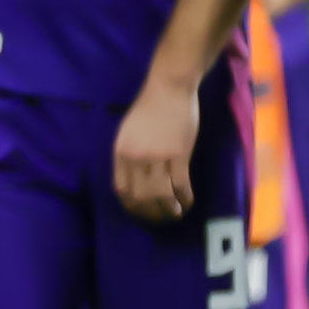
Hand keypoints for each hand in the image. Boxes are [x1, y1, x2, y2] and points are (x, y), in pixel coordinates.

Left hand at [113, 75, 199, 221]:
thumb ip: (129, 155)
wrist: (167, 89)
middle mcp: (136, 158)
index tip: (141, 212)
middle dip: (151, 213)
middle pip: (141, 196)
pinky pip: (181, 184)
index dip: (131, 206)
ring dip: (169, 209)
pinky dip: (185, 198)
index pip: (121, 189)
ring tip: (176, 214)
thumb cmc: (148, 109)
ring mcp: (157, 157)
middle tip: (161, 219)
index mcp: (120, 153)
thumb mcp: (128, 133)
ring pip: (161, 194)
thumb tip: (135, 179)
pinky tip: (188, 203)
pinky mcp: (179, 155)